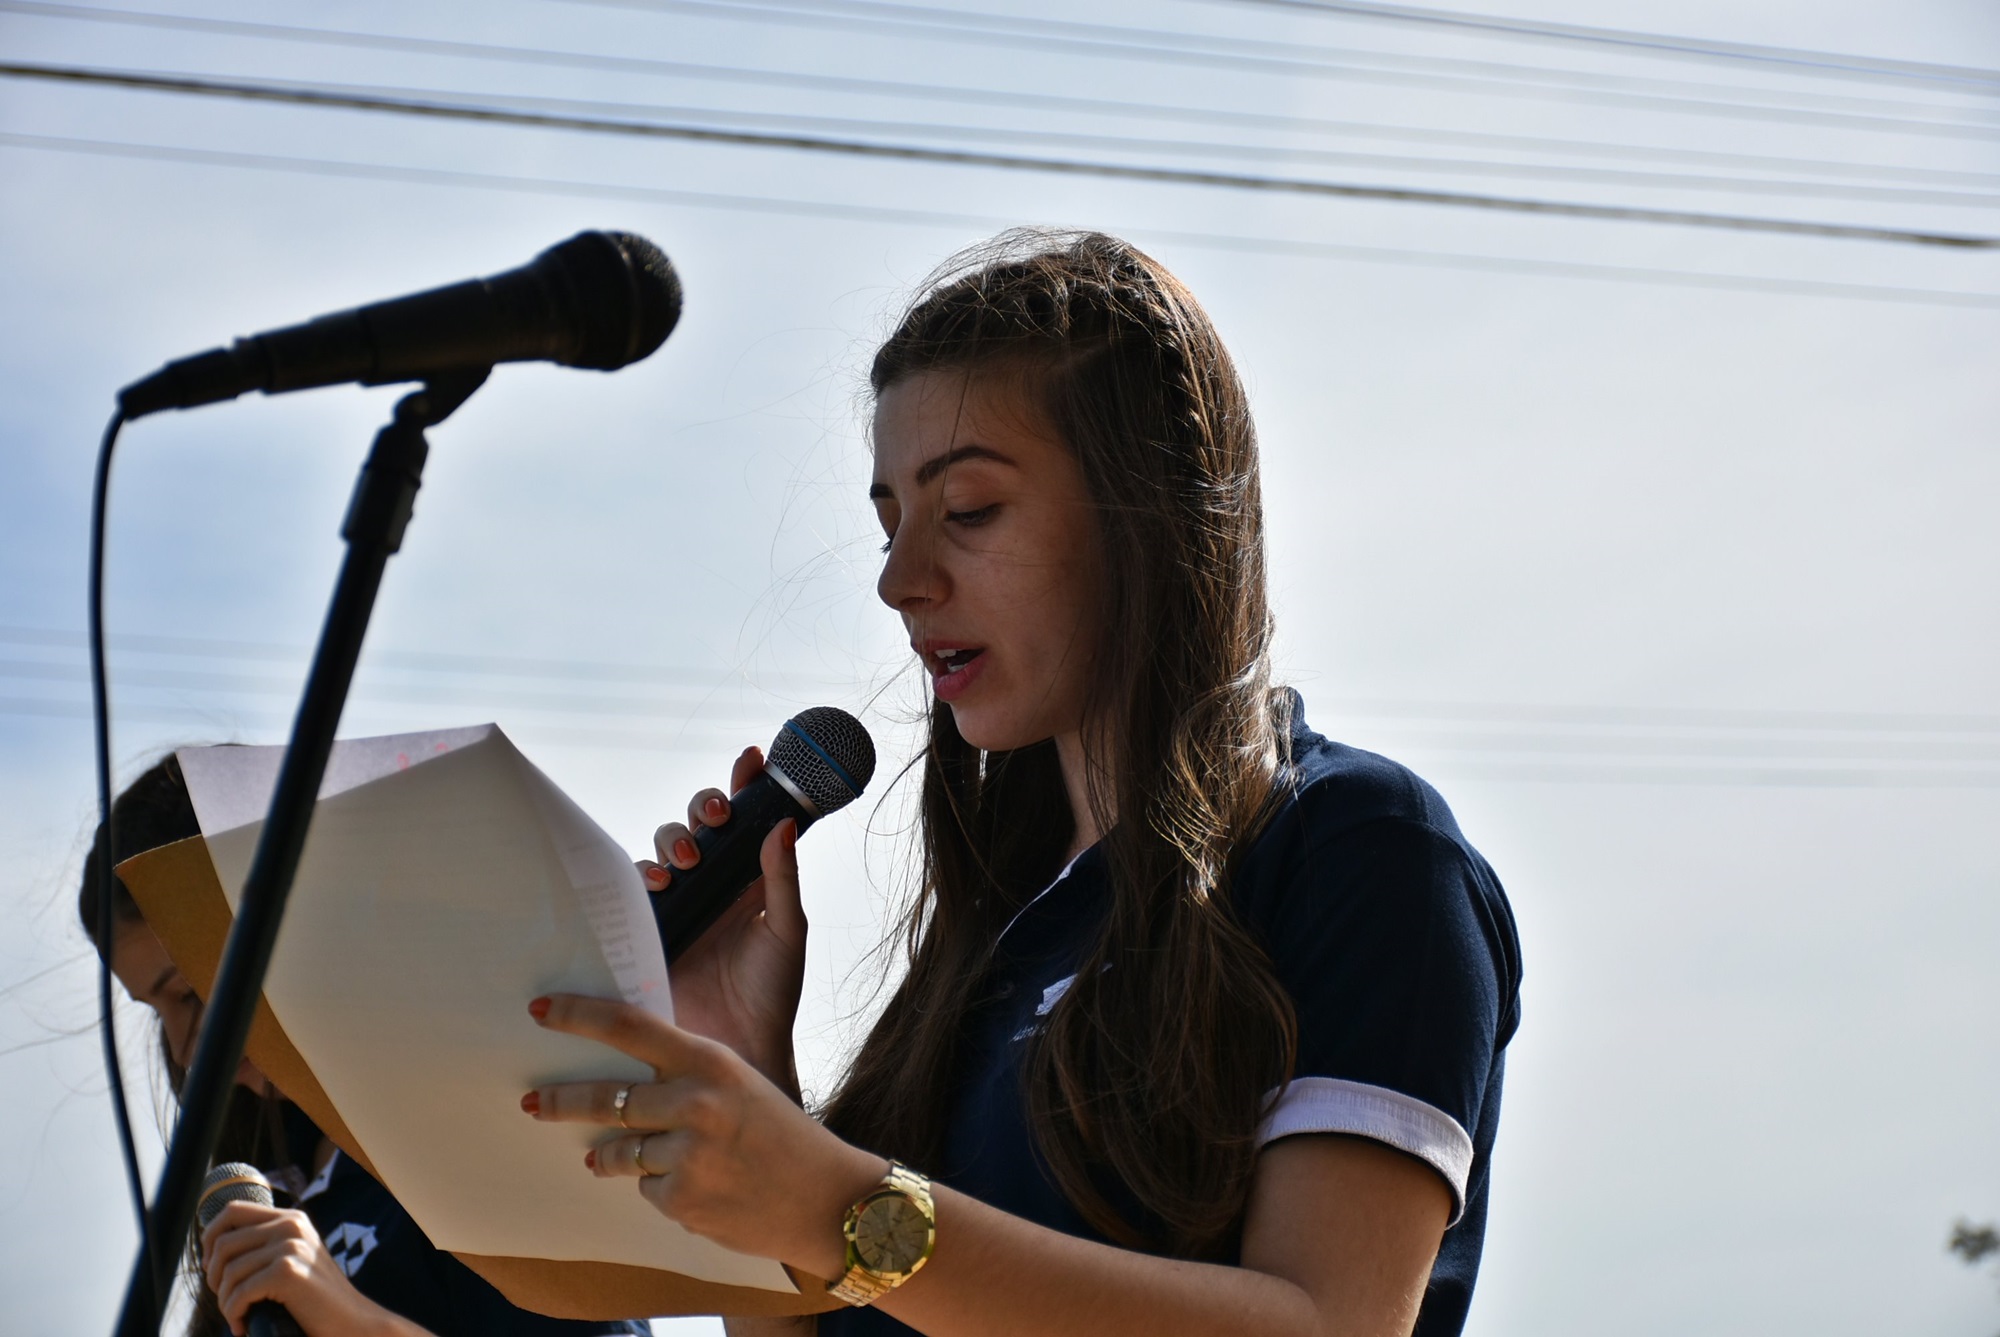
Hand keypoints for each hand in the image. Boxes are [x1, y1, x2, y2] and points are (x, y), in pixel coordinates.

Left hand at [200, 1200, 414, 1336]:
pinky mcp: (287, 1272)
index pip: (233, 1210)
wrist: (352, 1323)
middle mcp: (291, 1226)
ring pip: (228, 1272)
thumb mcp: (294, 1260)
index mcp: (292, 1218)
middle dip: (215, 1278)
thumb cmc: (317, 1300)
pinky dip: (234, 1315)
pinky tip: (243, 1327)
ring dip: (225, 1302)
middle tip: (227, 1300)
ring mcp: (290, 1247)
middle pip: (224, 1243)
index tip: (213, 1267)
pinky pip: (238, 1293)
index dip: (211, 1237)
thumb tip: (213, 1251)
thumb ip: (266, 1246)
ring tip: (238, 1317)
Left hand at [524, 993, 882, 1277]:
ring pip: (617, 1151)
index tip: (541, 1011)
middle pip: (605, 1097)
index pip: (630, 1027)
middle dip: (559, 1100)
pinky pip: (645, 1189)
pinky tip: (692, 1187)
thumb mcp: (738, 1083)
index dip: (578, 1017)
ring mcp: (688, 1154)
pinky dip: (659, 1189)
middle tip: (532, 1100)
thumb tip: (619, 1073)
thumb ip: (684, 1074)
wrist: (825, 1199)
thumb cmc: (780, 1135)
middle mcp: (696, 1102)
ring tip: (607, 1157)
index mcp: (711, 1062)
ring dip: (608, 1156)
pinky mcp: (682, 1200)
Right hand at [641, 746, 806, 1088]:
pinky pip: (629, 892)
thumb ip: (782, 879)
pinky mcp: (644, 930)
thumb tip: (785, 823)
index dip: (744, 785)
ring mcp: (676, 906)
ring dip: (671, 843)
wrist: (738, 1052)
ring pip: (662, 852)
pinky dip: (637, 877)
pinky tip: (652, 882)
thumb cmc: (771, 994)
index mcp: (750, 880)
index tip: (749, 758)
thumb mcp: (787, 932)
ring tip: (686, 863)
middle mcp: (711, 886)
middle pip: (697, 826)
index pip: (745, 821)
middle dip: (701, 811)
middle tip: (715, 822)